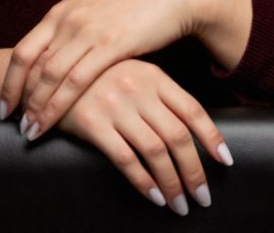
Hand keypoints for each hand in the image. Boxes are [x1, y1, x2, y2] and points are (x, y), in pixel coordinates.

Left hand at [0, 0, 209, 134]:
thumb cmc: (138, 2)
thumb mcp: (97, 8)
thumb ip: (76, 26)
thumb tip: (61, 48)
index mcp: (63, 10)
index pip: (24, 48)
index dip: (10, 78)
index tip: (5, 102)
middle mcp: (69, 18)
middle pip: (29, 62)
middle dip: (16, 95)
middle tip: (9, 122)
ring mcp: (88, 30)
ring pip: (50, 75)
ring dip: (36, 106)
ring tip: (29, 131)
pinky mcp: (110, 44)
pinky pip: (76, 80)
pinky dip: (58, 105)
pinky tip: (53, 120)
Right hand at [54, 59, 232, 215]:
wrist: (49, 69)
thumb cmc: (97, 75)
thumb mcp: (132, 73)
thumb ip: (157, 93)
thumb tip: (189, 127)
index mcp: (153, 75)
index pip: (192, 109)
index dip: (210, 137)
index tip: (224, 161)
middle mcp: (138, 89)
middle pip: (177, 136)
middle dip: (194, 171)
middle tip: (203, 196)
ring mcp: (115, 105)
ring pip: (155, 151)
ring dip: (172, 183)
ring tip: (180, 204)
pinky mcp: (93, 122)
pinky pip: (125, 159)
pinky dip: (144, 182)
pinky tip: (154, 196)